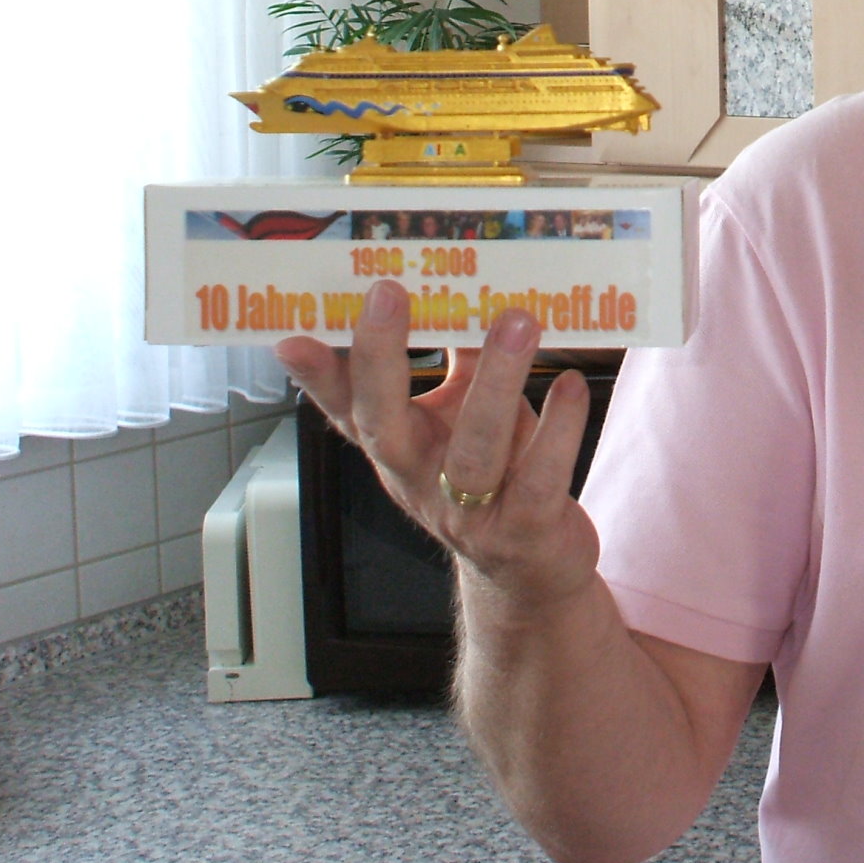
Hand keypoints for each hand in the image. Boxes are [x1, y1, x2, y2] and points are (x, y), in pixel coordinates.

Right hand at [274, 279, 600, 604]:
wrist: (531, 571)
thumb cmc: (495, 477)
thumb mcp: (464, 418)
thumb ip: (462, 362)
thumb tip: (464, 291)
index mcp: (399, 449)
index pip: (346, 409)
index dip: (317, 377)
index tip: (292, 335)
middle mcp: (420, 481)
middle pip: (385, 424)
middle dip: (381, 358)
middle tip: (388, 294)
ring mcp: (469, 511)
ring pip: (474, 449)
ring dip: (495, 382)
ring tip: (517, 322)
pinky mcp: (526, 529)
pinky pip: (541, 477)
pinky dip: (559, 428)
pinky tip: (572, 386)